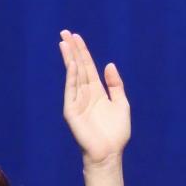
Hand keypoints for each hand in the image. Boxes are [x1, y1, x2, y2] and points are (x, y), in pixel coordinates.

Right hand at [60, 30, 130, 165]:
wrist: (109, 153)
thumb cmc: (116, 133)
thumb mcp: (121, 104)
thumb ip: (115, 84)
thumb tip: (109, 65)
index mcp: (96, 92)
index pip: (88, 67)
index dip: (83, 51)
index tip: (77, 37)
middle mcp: (85, 94)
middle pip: (78, 67)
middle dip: (72, 50)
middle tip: (65, 32)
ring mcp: (77, 102)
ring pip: (73, 75)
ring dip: (69, 58)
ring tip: (64, 42)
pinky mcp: (71, 112)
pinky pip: (71, 91)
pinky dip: (71, 77)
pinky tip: (72, 64)